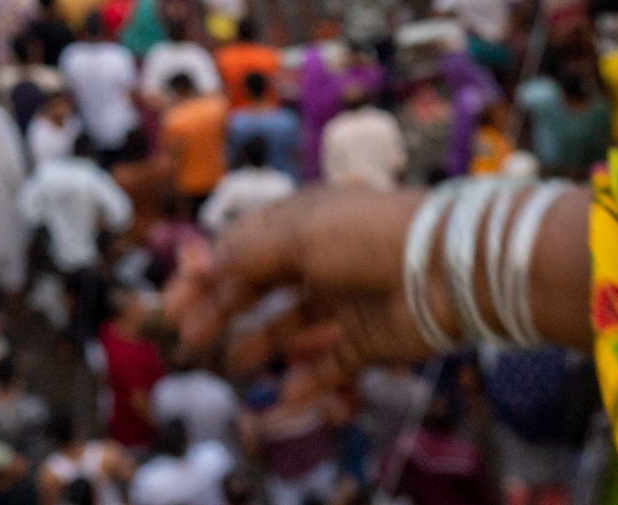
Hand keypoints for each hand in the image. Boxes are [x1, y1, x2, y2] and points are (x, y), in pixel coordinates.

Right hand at [210, 186, 429, 373]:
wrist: (445, 270)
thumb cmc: (369, 238)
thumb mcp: (298, 234)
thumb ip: (245, 253)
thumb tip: (199, 262)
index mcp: (304, 221)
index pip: (243, 246)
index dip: (206, 273)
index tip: (172, 303)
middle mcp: (321, 259)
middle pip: (260, 289)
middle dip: (223, 312)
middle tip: (190, 340)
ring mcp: (344, 301)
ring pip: (292, 329)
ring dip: (262, 347)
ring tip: (239, 365)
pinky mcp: (368, 339)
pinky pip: (328, 365)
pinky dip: (307, 382)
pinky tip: (287, 395)